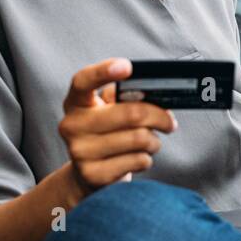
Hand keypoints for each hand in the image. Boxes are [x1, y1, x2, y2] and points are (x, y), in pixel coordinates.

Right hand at [59, 58, 176, 200]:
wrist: (88, 174)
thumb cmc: (107, 134)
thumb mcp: (108, 111)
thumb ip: (124, 98)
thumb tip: (156, 96)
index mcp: (76, 102)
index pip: (83, 81)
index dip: (103, 71)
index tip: (127, 66)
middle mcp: (72, 125)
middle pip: (131, 113)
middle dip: (159, 116)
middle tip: (169, 122)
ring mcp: (79, 151)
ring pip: (139, 138)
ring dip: (154, 141)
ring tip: (151, 142)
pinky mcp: (93, 174)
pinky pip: (138, 160)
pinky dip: (146, 158)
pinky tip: (138, 158)